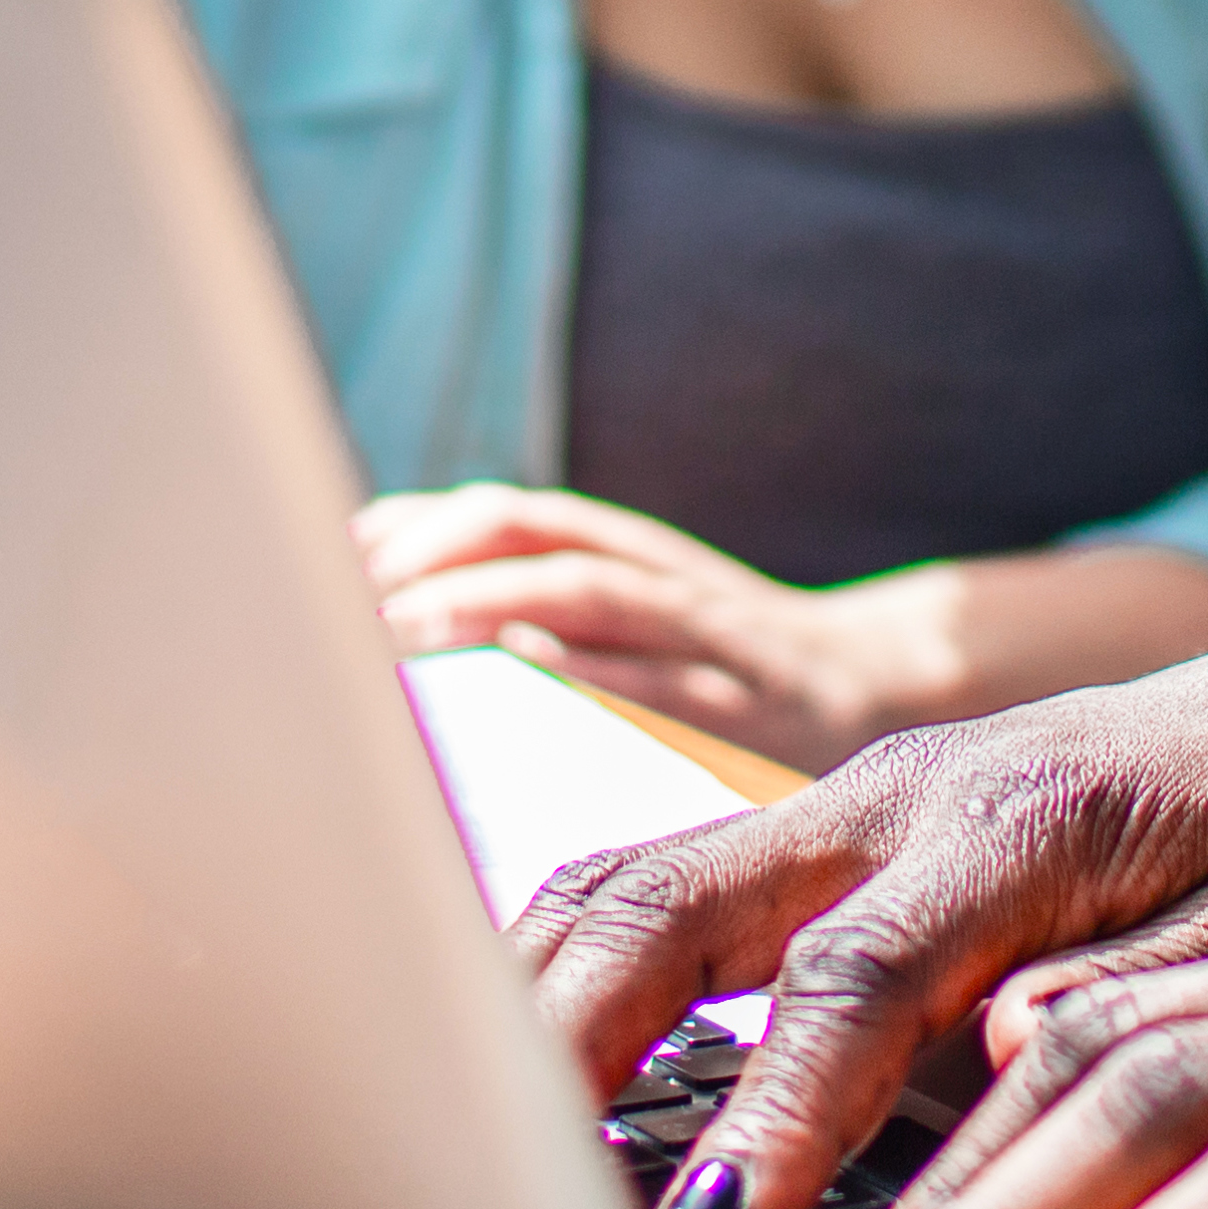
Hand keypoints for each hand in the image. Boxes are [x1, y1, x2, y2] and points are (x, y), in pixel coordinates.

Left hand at [356, 486, 947, 765]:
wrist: (879, 686)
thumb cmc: (724, 667)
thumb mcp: (634, 619)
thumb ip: (537, 602)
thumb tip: (395, 595)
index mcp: (623, 556)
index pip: (504, 514)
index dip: (415, 523)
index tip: (328, 551)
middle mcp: (655, 574)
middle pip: (533, 532)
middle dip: (434, 551)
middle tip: (344, 591)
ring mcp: (704, 630)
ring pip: (587, 589)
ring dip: (491, 598)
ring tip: (405, 621)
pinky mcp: (748, 695)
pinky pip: (663, 676)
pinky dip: (591, 664)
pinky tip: (529, 661)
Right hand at [517, 635, 1207, 1208]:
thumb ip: (1147, 994)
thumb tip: (994, 1062)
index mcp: (1016, 818)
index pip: (851, 978)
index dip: (770, 1115)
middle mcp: (894, 801)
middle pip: (672, 904)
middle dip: (577, 1047)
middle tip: (514, 1195)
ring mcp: (835, 817)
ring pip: (628, 890)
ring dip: (538, 1010)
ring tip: (468, 1150)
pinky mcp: (812, 857)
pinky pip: (648, 901)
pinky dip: (566, 984)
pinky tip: (517, 1089)